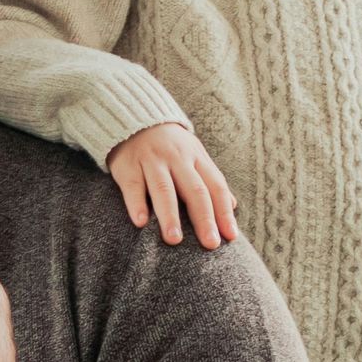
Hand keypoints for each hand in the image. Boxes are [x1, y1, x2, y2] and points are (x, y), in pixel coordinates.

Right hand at [107, 122, 237, 248]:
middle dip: (204, 219)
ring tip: (174, 240)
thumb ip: (211, 181)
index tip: (230, 236)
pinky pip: (133, 186)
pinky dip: (136, 204)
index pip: (215, 187)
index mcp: (197, 157)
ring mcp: (152, 161)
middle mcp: (177, 159)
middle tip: (210, 244)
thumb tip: (232, 206)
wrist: (134, 118)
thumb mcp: (195, 156)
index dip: (223, 212)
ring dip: (170, 216)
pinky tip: (141, 223)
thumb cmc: (169, 145)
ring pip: (164, 190)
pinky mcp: (128, 166)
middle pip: (194, 190)